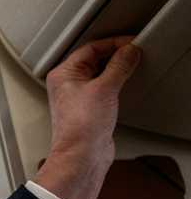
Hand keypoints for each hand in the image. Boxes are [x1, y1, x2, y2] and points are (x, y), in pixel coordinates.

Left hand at [34, 36, 140, 198]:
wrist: (81, 156)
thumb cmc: (80, 127)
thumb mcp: (104, 88)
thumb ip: (119, 66)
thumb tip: (129, 51)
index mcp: (63, 74)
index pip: (90, 48)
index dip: (113, 43)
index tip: (132, 43)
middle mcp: (67, 84)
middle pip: (94, 59)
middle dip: (115, 55)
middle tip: (135, 53)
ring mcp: (78, 96)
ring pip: (100, 73)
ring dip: (116, 69)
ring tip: (132, 66)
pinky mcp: (89, 108)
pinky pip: (104, 88)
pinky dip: (116, 82)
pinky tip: (126, 83)